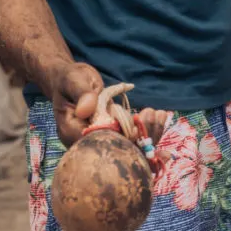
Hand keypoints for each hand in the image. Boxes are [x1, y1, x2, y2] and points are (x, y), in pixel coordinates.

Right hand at [51, 63, 170, 147]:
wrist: (69, 82)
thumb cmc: (70, 80)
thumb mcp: (74, 81)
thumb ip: (82, 94)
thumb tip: (88, 108)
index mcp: (71, 132)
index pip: (96, 145)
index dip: (118, 138)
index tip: (136, 126)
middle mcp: (84, 142)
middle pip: (114, 150)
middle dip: (138, 136)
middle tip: (153, 115)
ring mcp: (98, 139)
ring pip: (125, 146)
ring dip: (146, 132)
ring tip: (160, 114)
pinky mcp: (109, 133)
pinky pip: (128, 138)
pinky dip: (145, 129)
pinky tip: (160, 118)